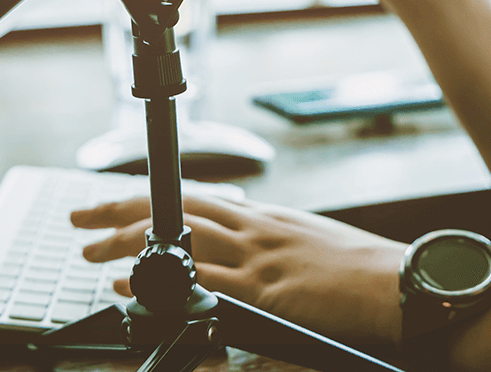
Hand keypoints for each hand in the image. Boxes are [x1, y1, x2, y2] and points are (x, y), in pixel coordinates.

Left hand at [71, 194, 407, 345]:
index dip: (151, 198)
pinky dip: (161, 280)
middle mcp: (258, 229)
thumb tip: (247, 259)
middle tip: (83, 216)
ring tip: (90, 248)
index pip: (196, 197)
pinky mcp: (268, 291)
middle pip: (174, 208)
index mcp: (270, 219)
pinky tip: (131, 283)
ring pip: (178, 237)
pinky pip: (202, 282)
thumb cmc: (371, 273)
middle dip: (121, 211)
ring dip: (126, 243)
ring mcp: (261, 258)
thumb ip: (276, 249)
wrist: (407, 285)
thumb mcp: (315, 248)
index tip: (118, 203)